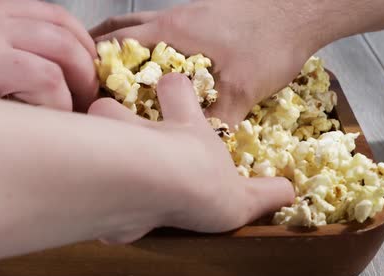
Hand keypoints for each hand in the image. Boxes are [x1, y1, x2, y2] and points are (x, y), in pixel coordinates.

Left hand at [88, 73, 293, 242]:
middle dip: (113, 111)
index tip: (173, 89)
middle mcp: (145, 132)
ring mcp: (114, 145)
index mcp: (184, 129)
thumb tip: (289, 192)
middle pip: (115, 104)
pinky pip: (84, 174)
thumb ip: (267, 193)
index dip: (175, 88)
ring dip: (93, 136)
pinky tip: (93, 207)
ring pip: (93, 122)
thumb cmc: (206, 183)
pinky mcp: (95, 174)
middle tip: (115, 125)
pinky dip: (87, 186)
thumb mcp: (246, 196)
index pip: (177, 90)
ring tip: (96, 159)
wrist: (166, 190)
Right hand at [90, 0, 324, 125]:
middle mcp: (171, 19)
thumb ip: (216, 122)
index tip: (81, 93)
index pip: (115, 46)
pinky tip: (154, 69)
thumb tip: (195, 153)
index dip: (92, 69)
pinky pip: (158, 30)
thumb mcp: (243, 90)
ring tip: (110, 77)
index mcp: (171, 33)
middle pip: (117, 29)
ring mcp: (185, 15)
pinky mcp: (199, 18)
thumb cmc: (272, 42)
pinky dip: (144, 46)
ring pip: (136, 26)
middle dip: (96, 52)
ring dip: (120, 47)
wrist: (302, 9)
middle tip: (84, 80)